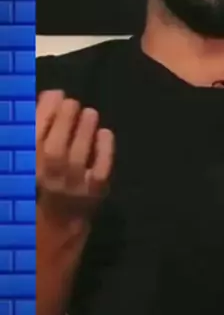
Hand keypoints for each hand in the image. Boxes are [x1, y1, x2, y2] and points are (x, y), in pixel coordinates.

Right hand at [36, 90, 114, 222]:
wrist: (60, 219)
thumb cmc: (44, 177)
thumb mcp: (33, 155)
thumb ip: (38, 127)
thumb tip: (51, 95)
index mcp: (28, 168)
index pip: (31, 140)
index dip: (44, 113)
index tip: (54, 94)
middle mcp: (47, 181)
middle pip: (54, 151)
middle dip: (64, 119)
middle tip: (72, 103)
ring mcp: (72, 188)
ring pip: (78, 158)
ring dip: (84, 129)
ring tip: (89, 113)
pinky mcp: (96, 191)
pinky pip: (101, 169)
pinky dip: (104, 148)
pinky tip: (103, 132)